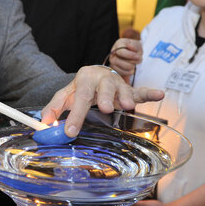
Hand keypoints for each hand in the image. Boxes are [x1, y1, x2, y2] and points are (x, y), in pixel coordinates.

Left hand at [41, 65, 163, 137]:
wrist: (94, 73)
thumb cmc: (79, 88)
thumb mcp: (64, 95)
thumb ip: (53, 108)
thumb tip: (44, 123)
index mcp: (84, 78)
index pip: (79, 97)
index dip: (74, 115)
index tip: (70, 131)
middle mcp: (102, 78)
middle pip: (104, 87)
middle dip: (105, 97)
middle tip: (104, 108)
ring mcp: (118, 84)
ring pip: (123, 88)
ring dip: (126, 96)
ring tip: (126, 105)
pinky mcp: (130, 90)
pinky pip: (141, 91)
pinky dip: (150, 93)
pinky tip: (160, 94)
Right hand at [107, 38, 141, 81]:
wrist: (134, 54)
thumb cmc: (135, 48)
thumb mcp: (137, 44)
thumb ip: (134, 45)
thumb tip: (130, 46)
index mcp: (118, 44)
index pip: (120, 52)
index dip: (130, 55)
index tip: (138, 57)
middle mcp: (113, 53)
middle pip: (117, 61)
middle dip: (130, 62)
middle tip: (137, 61)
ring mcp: (112, 62)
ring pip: (119, 68)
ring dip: (130, 68)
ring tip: (134, 64)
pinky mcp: (114, 69)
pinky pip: (121, 74)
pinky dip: (128, 73)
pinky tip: (132, 69)